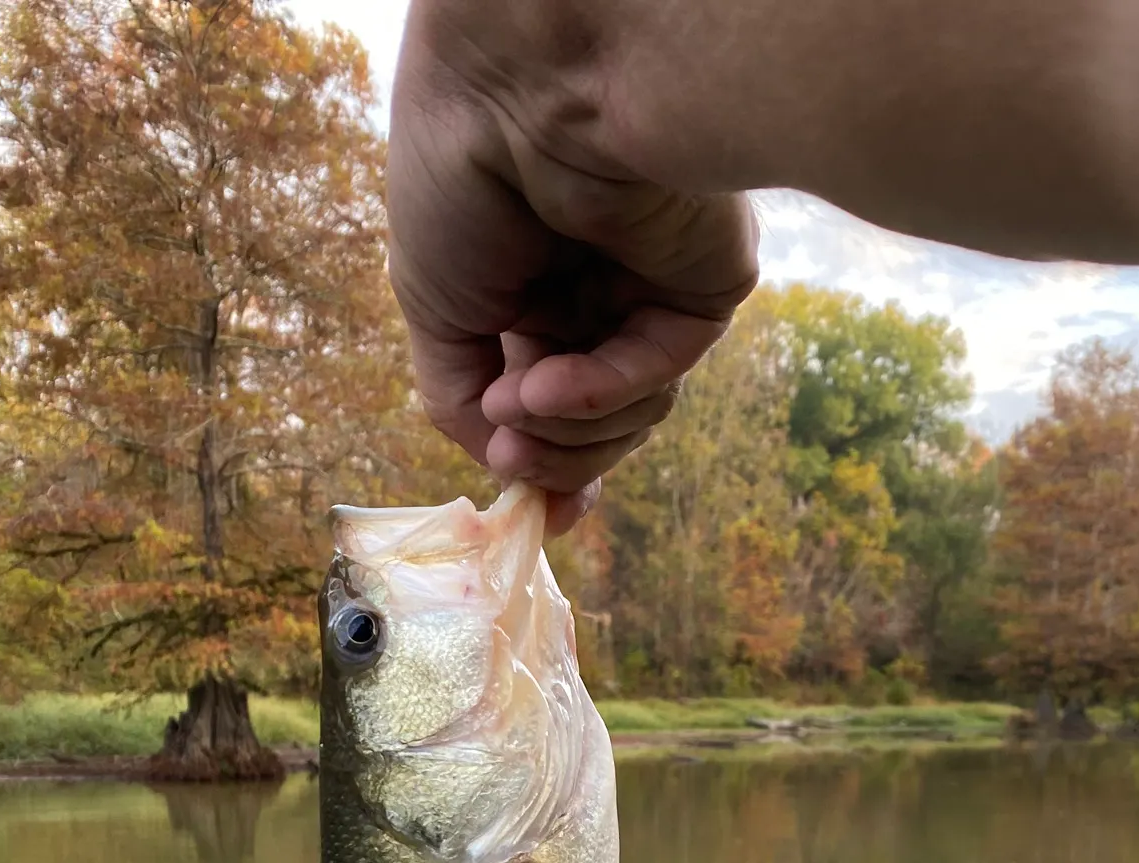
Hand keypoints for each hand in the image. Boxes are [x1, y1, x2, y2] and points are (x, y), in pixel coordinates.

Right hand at [385, 0, 759, 533]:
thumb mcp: (432, 311)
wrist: (515, 86)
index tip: (521, 501)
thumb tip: (508, 484)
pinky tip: (551, 386)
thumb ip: (463, 406)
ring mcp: (655, 288)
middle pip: (597, 424)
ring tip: (521, 401)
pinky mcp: (706, 283)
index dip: (537, 458)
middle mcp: (600, 293)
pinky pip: (663, 370)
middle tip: (510, 460)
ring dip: (571, 427)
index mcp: (536, 291)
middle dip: (551, 455)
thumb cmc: (458, 176)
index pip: (551, 401)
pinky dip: (606, 391)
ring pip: (636, 414)